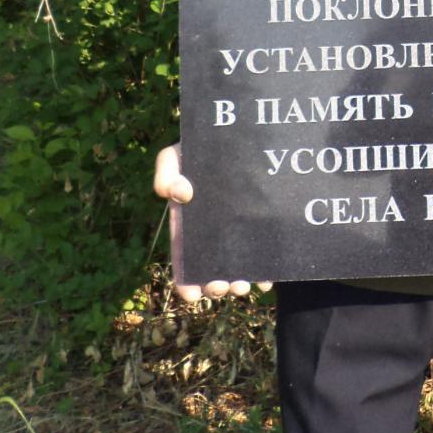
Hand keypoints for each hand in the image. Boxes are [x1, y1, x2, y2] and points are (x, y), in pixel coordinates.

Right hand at [153, 143, 273, 301]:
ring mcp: (238, 230)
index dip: (186, 281)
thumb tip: (179, 195)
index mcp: (188, 225)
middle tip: (222, 287)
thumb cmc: (198, 149)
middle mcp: (213, 233)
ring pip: (237, 265)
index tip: (193, 296)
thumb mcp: (174, 156)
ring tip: (242, 286)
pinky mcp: (259, 225)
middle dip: (216, 285)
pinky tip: (267, 278)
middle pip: (212, 268)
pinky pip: (262, 252)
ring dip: (239, 281)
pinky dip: (264, 269)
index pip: (185, 259)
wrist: (235, 137)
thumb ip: (165, 172)